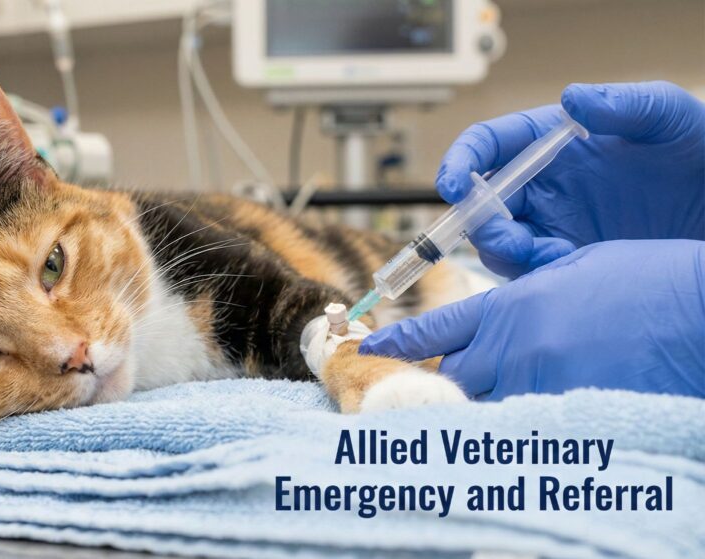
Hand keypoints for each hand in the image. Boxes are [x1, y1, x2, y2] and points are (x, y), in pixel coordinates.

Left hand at [358, 240, 704, 399]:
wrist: (694, 308)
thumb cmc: (644, 281)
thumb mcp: (570, 273)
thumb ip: (525, 300)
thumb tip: (502, 320)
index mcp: (509, 308)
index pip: (436, 331)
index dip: (400, 342)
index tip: (373, 347)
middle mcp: (513, 349)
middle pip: (451, 380)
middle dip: (440, 388)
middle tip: (424, 395)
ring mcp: (539, 386)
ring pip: (485, 410)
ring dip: (480, 413)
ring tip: (467, 423)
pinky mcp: (570, 415)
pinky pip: (527, 431)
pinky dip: (519, 432)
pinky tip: (522, 434)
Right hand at [437, 81, 704, 277]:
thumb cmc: (701, 155)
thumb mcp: (670, 119)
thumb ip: (625, 104)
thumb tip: (574, 98)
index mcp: (553, 141)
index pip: (488, 146)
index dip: (460, 163)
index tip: (452, 187)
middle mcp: (543, 184)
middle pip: (481, 202)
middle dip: (481, 222)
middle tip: (509, 237)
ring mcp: (552, 224)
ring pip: (497, 243)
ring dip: (509, 253)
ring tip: (553, 256)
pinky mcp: (566, 261)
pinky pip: (527, 274)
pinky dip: (534, 277)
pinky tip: (569, 270)